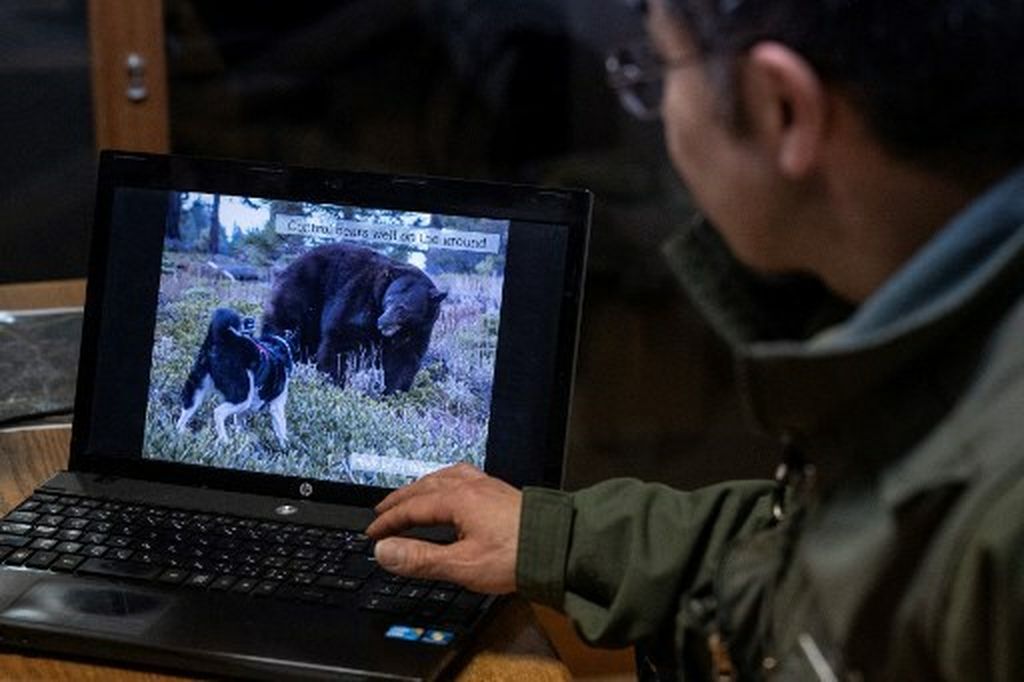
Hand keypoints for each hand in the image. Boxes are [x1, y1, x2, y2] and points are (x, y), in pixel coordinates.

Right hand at [365, 463, 521, 593]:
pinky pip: (464, 477)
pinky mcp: (501, 492)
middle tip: (382, 511)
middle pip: (425, 487)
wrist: (559, 547)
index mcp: (457, 500)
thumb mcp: (462, 564)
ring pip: (445, 478)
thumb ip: (420, 558)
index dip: (388, 521)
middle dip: (400, 500)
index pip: (411, 508)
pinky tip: (453, 489)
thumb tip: (385, 551)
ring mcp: (488, 486)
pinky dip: (446, 482)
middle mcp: (471, 486)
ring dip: (422, 487)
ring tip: (412, 495)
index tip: (373, 533)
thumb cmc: (517, 556)